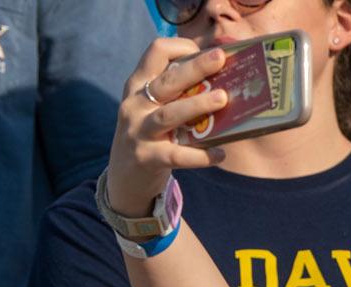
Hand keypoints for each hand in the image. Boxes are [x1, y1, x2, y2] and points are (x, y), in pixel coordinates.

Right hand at [104, 38, 231, 216]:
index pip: (156, 52)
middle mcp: (135, 104)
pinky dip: (200, 155)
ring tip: (223, 98)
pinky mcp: (146, 157)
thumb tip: (225, 82)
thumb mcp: (154, 106)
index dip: (181, 48)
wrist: (125, 175)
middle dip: (195, 68)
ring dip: (197, 105)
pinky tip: (221, 153)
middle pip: (167, 81)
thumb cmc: (151, 134)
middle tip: (220, 58)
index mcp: (139, 84)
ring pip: (169, 114)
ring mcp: (138, 131)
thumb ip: (178, 93)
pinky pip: (176, 155)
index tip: (205, 52)